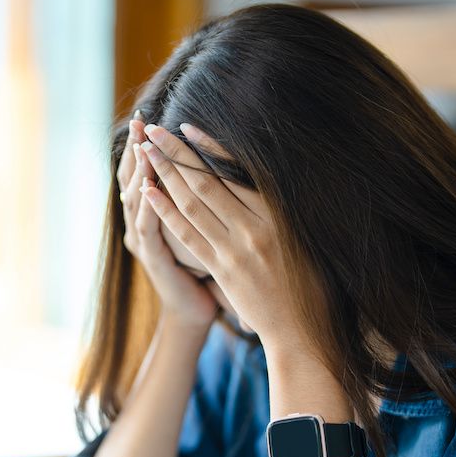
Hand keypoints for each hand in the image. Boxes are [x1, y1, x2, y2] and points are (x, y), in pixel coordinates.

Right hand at [117, 113, 217, 329]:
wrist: (194, 309)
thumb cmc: (202, 267)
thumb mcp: (200, 226)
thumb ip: (200, 197)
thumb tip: (217, 159)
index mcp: (153, 213)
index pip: (145, 171)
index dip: (144, 144)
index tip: (148, 114)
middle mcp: (142, 224)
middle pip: (135, 178)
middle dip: (138, 147)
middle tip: (139, 119)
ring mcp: (144, 241)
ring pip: (138, 199)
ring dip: (139, 171)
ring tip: (140, 144)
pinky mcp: (154, 259)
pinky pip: (149, 229)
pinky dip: (148, 208)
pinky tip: (147, 188)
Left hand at [139, 123, 308, 351]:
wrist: (302, 330)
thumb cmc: (308, 283)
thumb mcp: (301, 237)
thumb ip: (277, 208)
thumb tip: (257, 175)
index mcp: (278, 214)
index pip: (236, 171)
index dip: (209, 147)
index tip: (187, 126)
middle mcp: (255, 227)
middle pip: (208, 181)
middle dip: (177, 152)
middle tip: (154, 128)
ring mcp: (235, 250)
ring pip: (192, 203)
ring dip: (165, 173)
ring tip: (146, 150)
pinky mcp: (221, 270)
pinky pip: (187, 235)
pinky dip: (165, 210)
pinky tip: (148, 191)